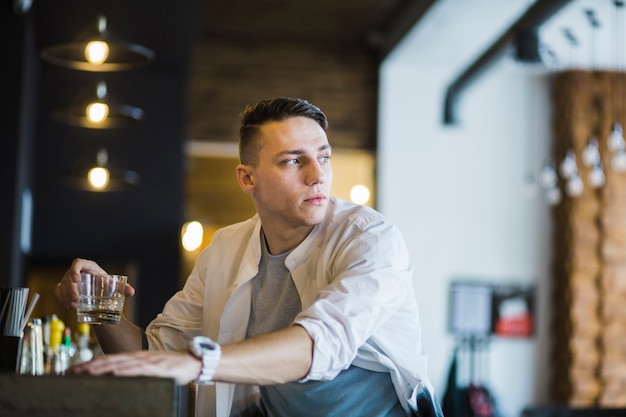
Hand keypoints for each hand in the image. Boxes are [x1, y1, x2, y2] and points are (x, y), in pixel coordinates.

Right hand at [54, 258, 134, 308]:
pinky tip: (67, 306)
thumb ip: (122, 288)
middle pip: (68, 277)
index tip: (76, 279)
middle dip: (70, 289)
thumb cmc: (106, 285)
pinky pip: (57, 290)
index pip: (78, 263)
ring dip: (65, 296)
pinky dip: (60, 298)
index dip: (75, 269)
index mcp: (89, 267)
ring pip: (62, 285)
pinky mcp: (64, 287)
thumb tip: (131, 292)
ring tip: (73, 306)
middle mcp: (77, 272)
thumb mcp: (113, 285)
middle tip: (76, 300)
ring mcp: (69, 279)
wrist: (99, 291)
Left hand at [66, 350, 201, 385]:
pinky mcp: (157, 368)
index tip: (74, 370)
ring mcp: (147, 362)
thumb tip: (115, 378)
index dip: (90, 364)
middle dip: (89, 367)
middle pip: (109, 361)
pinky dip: (125, 371)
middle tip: (71, 372)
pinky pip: (138, 369)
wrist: (193, 362)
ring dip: (101, 368)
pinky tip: (114, 373)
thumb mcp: (150, 368)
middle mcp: (138, 357)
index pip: (108, 360)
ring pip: (120, 364)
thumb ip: (134, 371)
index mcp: (135, 357)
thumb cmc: (172, 367)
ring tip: (85, 372)